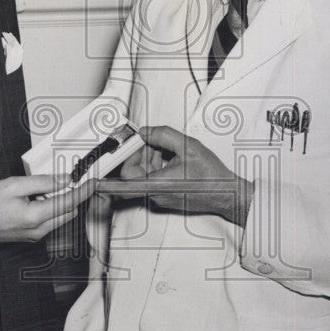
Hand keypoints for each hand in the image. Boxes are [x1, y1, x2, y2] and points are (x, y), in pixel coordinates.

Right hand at [0, 174, 94, 244]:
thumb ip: (42, 182)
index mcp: (35, 217)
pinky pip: (49, 222)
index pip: (69, 202)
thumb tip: (65, 180)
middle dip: (74, 196)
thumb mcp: (14, 185)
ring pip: (60, 218)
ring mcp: (34, 236)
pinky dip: (51, 209)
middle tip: (72, 179)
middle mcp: (38, 230)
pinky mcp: (30, 237)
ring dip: (61, 203)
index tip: (93, 182)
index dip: (84, 190)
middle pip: (68, 212)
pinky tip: (38, 198)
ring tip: (46, 188)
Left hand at [98, 125, 252, 227]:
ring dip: (150, 160)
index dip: (114, 173)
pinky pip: (152, 181)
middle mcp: (156, 194)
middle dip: (139, 155)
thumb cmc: (211, 175)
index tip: (101, 172)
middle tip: (151, 141)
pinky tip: (172, 159)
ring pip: (143, 176)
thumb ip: (163, 135)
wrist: (228, 195)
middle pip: (133, 174)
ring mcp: (160, 198)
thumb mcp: (188, 146)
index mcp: (158, 184)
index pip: (124, 182)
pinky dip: (157, 167)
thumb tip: (145, 132)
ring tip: (169, 150)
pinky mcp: (165, 197)